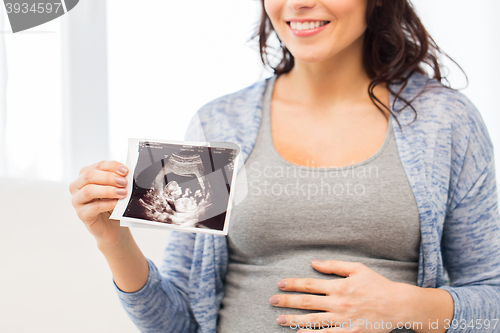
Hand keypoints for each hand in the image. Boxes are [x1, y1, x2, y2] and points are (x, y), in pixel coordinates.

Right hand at [69, 160, 128, 244]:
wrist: (111, 225)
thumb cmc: (112, 203)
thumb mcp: (115, 188)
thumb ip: (118, 179)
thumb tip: (126, 174)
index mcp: (85, 174)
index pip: (98, 166)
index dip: (112, 166)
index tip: (126, 170)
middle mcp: (77, 186)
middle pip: (89, 176)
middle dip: (109, 177)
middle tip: (124, 182)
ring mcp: (77, 200)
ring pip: (89, 190)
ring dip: (108, 190)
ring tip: (123, 192)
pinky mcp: (81, 214)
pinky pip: (94, 207)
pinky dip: (108, 204)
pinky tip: (117, 203)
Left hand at [269, 259, 413, 332]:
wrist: (398, 305)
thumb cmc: (377, 285)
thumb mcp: (357, 269)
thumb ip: (334, 265)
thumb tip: (314, 262)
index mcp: (339, 286)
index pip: (309, 284)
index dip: (293, 284)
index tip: (280, 284)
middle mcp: (338, 303)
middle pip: (306, 302)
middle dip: (287, 301)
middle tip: (272, 301)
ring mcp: (343, 320)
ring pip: (313, 320)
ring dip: (294, 319)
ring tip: (279, 319)